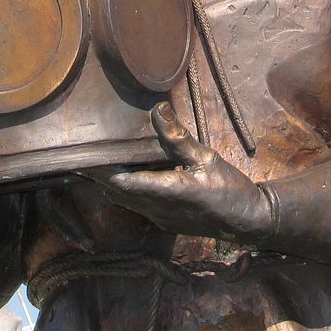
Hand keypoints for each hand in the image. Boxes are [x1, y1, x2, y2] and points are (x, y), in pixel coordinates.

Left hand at [87, 103, 273, 242]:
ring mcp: (160, 218)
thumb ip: (178, 136)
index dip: (100, 171)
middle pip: (117, 193)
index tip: (83, 157)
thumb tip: (157, 109)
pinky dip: (127, 191)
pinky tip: (130, 176)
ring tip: (99, 164)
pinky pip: (138, 206)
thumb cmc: (228, 188)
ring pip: (126, 201)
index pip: (122, 183)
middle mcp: (157, 209)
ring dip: (111, 184)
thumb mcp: (205, 157)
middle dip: (99, 176)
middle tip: (82, 157)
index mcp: (165, 192)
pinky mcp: (166, 221)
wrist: (247, 220)